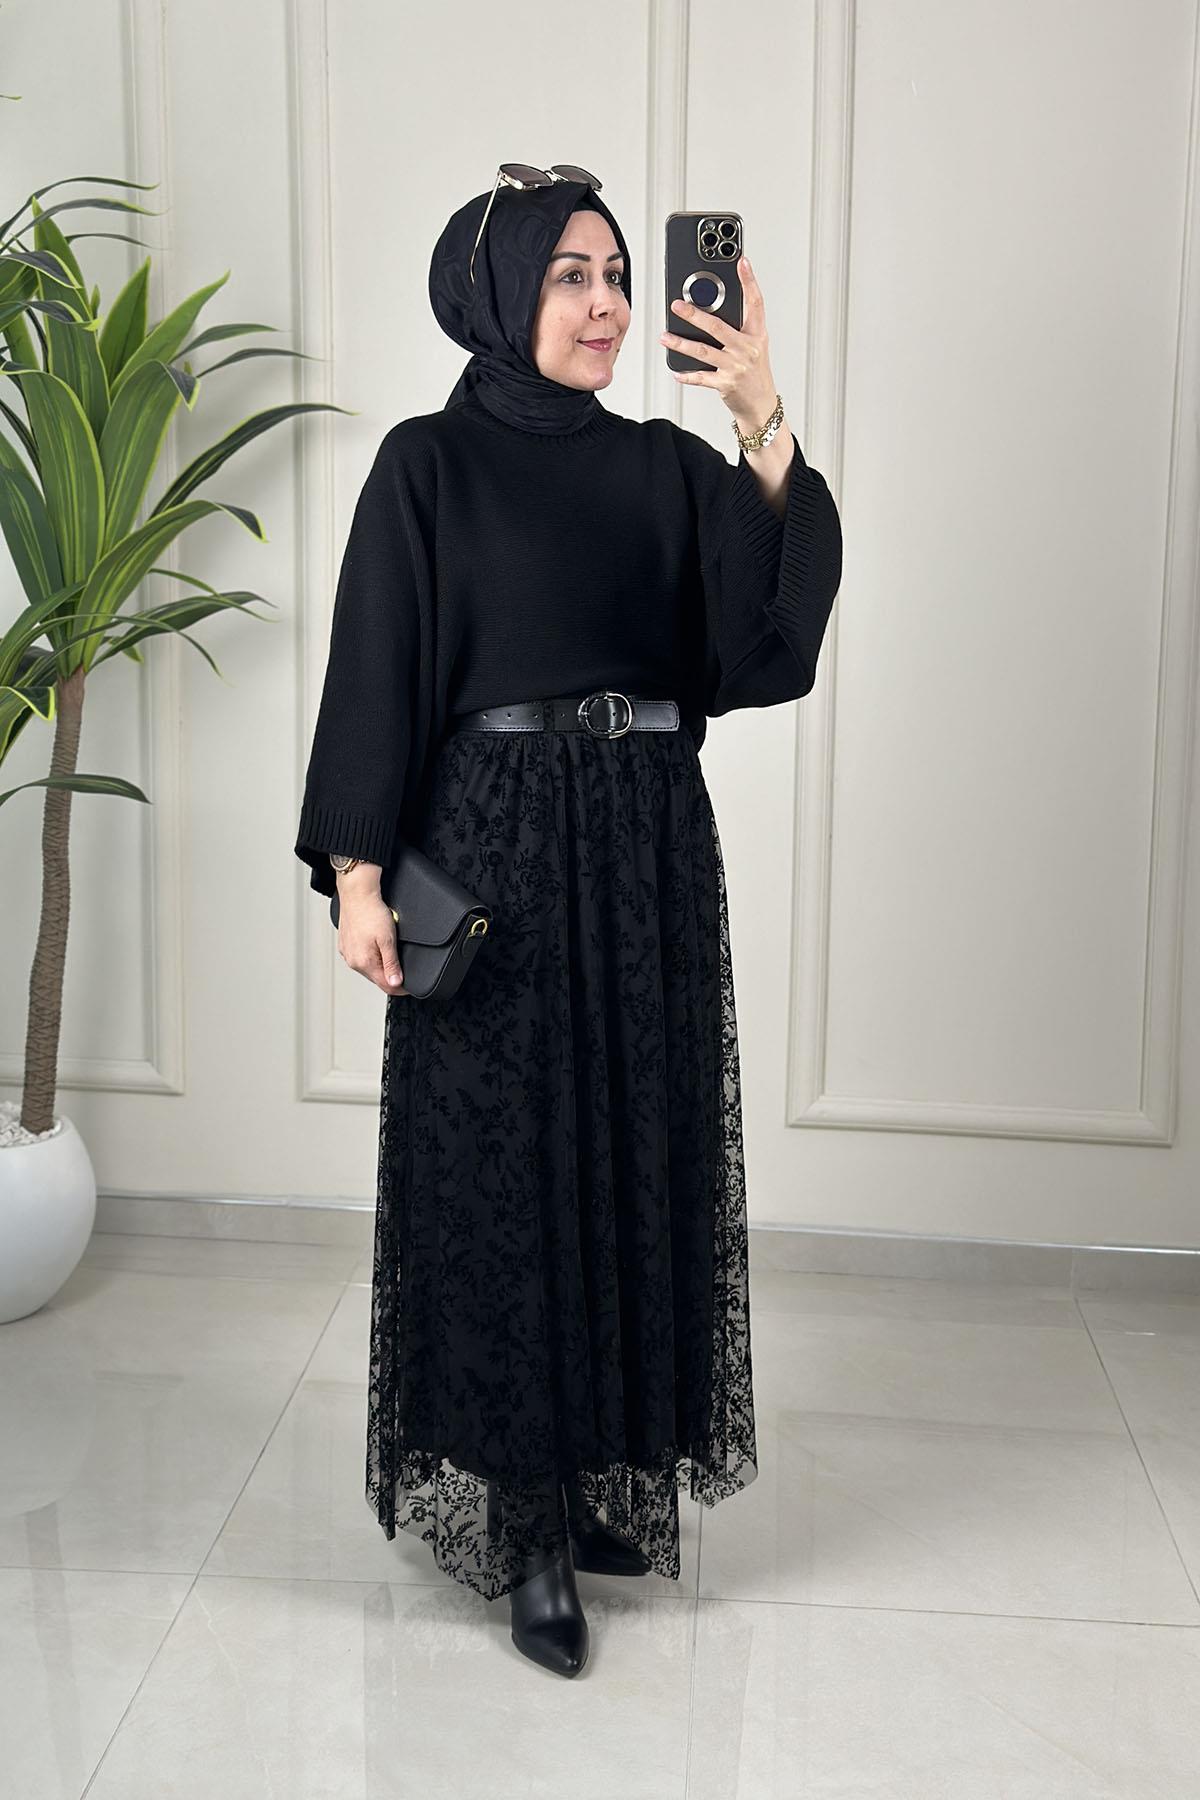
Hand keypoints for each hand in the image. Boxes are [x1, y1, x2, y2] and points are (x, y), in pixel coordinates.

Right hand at [336, 885, 410, 995]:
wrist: (357, 894)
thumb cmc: (371, 912)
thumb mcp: (388, 940)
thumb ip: (392, 964)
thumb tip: (396, 983)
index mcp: (364, 962)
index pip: (386, 986)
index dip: (401, 988)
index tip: (409, 986)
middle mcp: (353, 961)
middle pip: (377, 978)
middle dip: (391, 976)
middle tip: (402, 966)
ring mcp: (347, 953)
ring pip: (368, 968)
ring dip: (380, 966)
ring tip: (389, 951)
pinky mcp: (345, 945)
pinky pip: (360, 958)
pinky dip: (370, 956)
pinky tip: (375, 945)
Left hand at [658, 253, 777, 428]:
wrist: (761, 404)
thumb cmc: (755, 372)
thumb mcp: (754, 345)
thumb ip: (738, 326)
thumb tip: (710, 309)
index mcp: (757, 334)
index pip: (755, 302)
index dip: (749, 281)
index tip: (742, 262)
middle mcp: (747, 349)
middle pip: (718, 326)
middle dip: (695, 315)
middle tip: (677, 305)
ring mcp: (736, 367)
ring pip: (703, 351)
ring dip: (681, 343)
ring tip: (665, 336)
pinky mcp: (725, 384)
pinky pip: (701, 377)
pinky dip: (687, 375)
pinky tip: (675, 371)